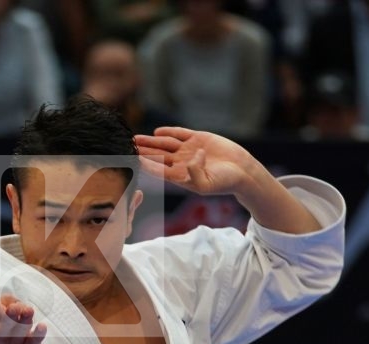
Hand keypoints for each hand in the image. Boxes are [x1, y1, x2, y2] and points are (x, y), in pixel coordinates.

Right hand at [0, 294, 46, 343]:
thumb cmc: (5, 333)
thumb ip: (4, 304)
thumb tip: (11, 298)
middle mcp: (3, 335)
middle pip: (6, 324)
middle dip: (10, 315)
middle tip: (13, 308)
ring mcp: (16, 343)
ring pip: (20, 330)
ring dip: (25, 320)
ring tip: (29, 310)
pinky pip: (34, 340)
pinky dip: (38, 333)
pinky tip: (42, 326)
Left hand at [135, 127, 254, 196]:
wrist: (241, 171)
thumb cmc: (225, 183)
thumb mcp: (207, 185)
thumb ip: (195, 173)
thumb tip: (189, 158)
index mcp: (181, 177)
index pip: (158, 170)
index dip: (145, 165)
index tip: (132, 161)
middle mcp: (181, 163)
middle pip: (157, 156)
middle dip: (142, 152)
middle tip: (126, 147)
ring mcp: (188, 150)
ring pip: (165, 144)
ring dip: (150, 142)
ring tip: (135, 139)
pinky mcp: (198, 138)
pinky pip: (180, 134)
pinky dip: (169, 132)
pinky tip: (157, 132)